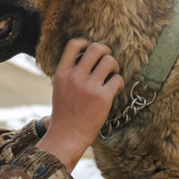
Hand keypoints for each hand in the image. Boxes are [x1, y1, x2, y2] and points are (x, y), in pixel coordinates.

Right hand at [36, 38, 123, 170]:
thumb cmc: (65, 113)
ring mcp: (89, 87)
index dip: (86, 42)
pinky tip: (115, 89)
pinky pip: (118, 79)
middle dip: (105, 51)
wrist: (67, 136)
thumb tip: (85, 57)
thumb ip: (69, 72)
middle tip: (106, 61)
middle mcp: (75, 77)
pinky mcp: (103, 98)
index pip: (74, 44)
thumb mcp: (59, 88)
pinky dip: (119, 83)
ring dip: (114, 66)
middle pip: (96, 48)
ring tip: (112, 75)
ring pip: (110, 61)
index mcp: (62, 73)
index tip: (91, 49)